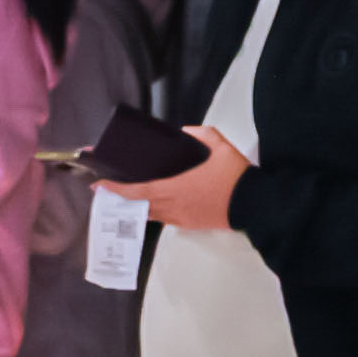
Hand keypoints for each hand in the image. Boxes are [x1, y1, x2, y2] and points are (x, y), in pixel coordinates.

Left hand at [88, 127, 245, 234]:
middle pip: (139, 205)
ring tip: (126, 197)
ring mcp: (182, 218)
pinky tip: (154, 204)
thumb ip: (203, 135)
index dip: (117, 189)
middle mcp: (175, 206)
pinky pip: (166, 219)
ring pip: (152, 214)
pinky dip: (156, 212)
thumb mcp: (222, 148)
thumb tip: (187, 132)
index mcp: (177, 188)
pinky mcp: (192, 224)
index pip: (139, 191)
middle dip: (120, 198)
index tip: (100, 184)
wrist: (258, 204)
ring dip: (137, 206)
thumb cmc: (237, 178)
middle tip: (106, 190)